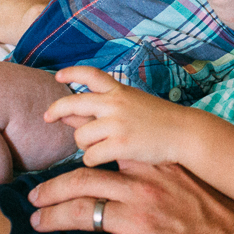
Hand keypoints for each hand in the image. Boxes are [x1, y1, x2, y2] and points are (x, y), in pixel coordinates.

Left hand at [27, 161, 233, 233]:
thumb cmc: (221, 220)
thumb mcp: (191, 184)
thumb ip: (162, 175)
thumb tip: (136, 174)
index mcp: (157, 169)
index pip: (106, 156)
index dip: (79, 161)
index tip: (64, 169)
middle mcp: (144, 190)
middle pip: (83, 181)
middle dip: (52, 189)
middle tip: (35, 196)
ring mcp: (139, 221)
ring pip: (79, 212)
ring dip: (51, 218)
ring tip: (37, 223)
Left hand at [47, 66, 184, 164]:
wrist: (185, 133)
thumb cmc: (161, 122)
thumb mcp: (134, 105)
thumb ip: (103, 108)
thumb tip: (70, 113)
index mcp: (120, 92)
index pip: (91, 75)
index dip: (72, 73)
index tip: (58, 76)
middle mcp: (115, 104)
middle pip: (73, 104)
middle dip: (55, 110)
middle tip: (47, 117)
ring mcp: (117, 124)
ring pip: (79, 137)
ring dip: (85, 145)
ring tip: (99, 148)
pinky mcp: (120, 144)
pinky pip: (90, 156)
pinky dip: (94, 160)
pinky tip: (105, 160)